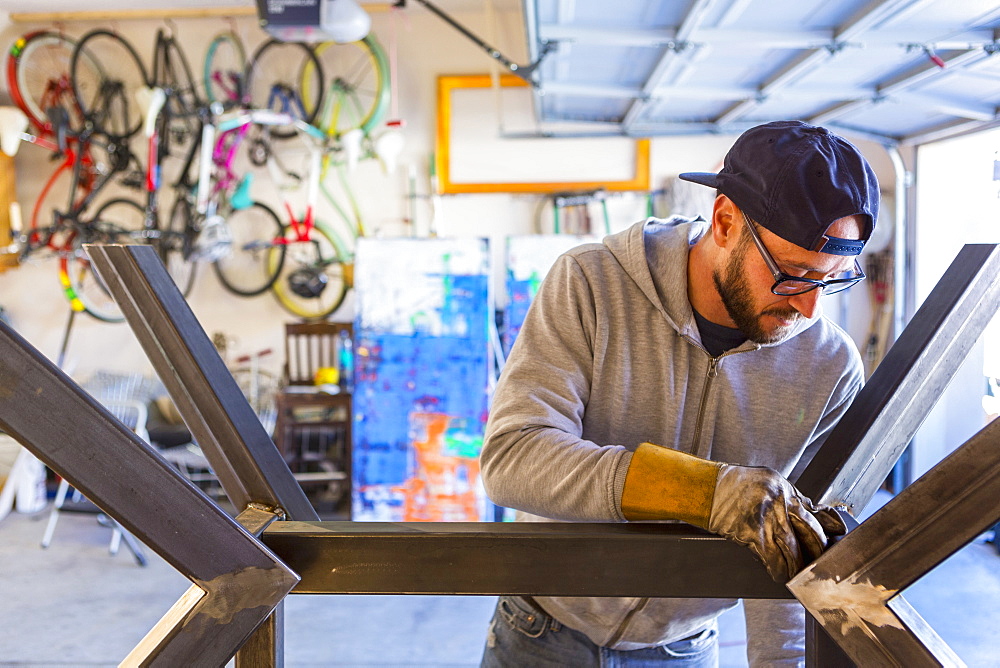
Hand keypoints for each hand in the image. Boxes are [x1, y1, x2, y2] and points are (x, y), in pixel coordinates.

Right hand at [707, 464, 846, 582]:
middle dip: (818, 550)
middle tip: (820, 559)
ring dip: (799, 565)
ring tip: (800, 571)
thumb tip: (808, 510)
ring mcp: (766, 520)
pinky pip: (773, 558)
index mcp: (784, 488)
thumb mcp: (766, 480)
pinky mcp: (753, 535)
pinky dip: (779, 569)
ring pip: (793, 549)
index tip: (834, 536)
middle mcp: (778, 503)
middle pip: (810, 532)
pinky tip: (780, 574)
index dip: (828, 527)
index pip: (813, 511)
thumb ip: (787, 496)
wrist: (706, 488)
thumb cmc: (732, 484)